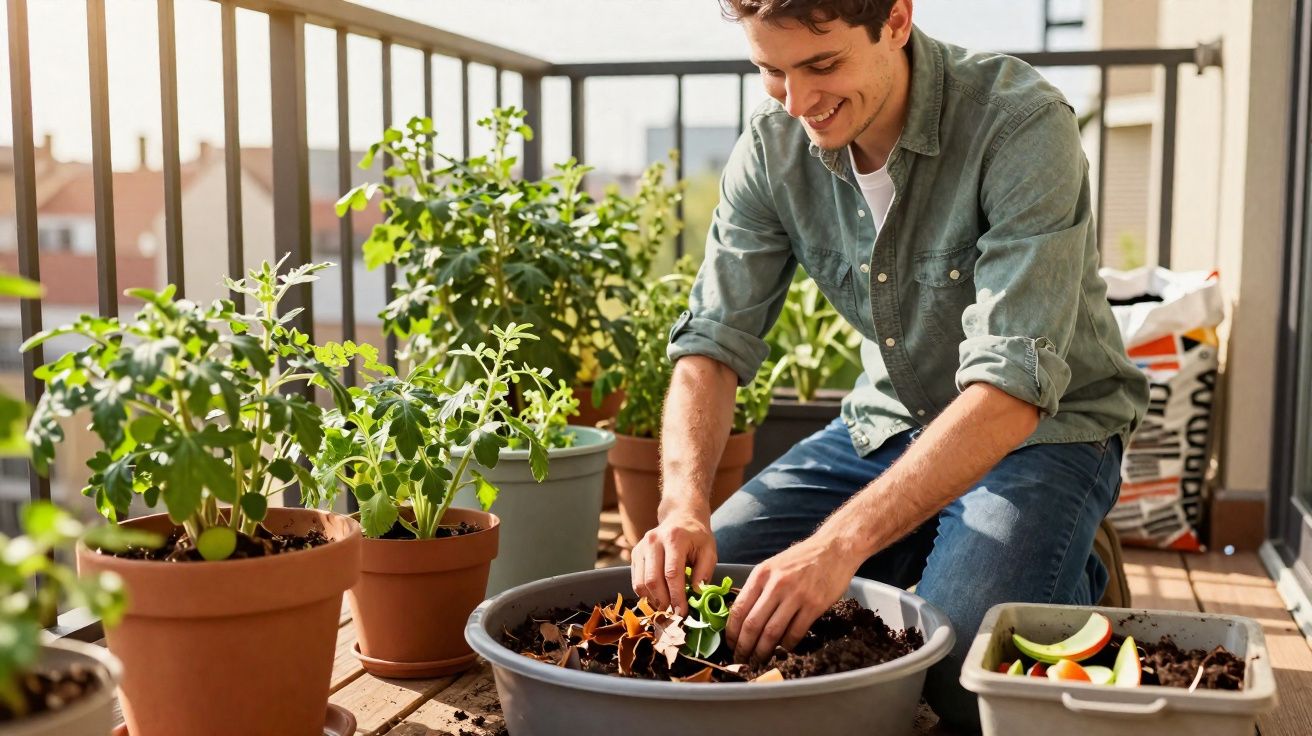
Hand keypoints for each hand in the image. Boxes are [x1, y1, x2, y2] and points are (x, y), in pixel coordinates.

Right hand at [631, 510, 716, 614]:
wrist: (680, 516)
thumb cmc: (697, 536)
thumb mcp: (709, 551)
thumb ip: (704, 572)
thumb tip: (696, 594)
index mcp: (674, 538)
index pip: (672, 573)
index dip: (676, 596)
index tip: (682, 612)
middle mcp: (653, 541)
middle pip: (653, 579)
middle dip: (664, 602)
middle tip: (674, 615)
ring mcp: (641, 547)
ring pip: (641, 582)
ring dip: (654, 601)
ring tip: (667, 608)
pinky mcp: (635, 554)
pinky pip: (636, 580)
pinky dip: (646, 594)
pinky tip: (659, 599)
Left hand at [726, 535, 859, 662]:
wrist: (833, 549)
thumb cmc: (801, 559)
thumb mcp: (772, 566)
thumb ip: (758, 588)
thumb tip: (742, 617)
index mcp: (761, 575)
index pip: (739, 609)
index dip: (731, 633)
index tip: (730, 645)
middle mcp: (776, 585)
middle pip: (752, 624)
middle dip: (744, 647)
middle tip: (741, 659)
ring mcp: (796, 595)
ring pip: (772, 632)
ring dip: (763, 651)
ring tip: (759, 661)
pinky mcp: (814, 605)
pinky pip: (795, 632)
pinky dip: (786, 645)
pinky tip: (783, 650)